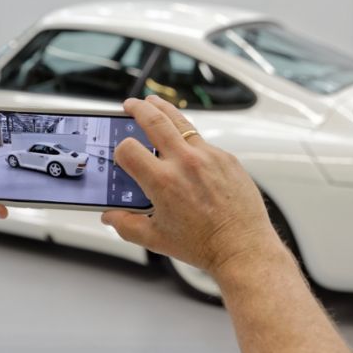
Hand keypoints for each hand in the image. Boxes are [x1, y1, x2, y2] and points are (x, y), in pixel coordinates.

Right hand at [102, 96, 281, 278]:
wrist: (243, 248)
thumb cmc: (202, 246)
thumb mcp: (155, 239)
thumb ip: (126, 225)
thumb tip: (109, 216)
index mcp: (162, 182)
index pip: (128, 149)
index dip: (120, 150)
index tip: (123, 155)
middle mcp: (185, 163)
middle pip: (154, 120)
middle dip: (138, 108)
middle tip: (130, 105)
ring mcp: (208, 157)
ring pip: (181, 122)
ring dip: (163, 109)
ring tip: (153, 103)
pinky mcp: (227, 158)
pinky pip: (203, 142)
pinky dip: (190, 140)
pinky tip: (185, 147)